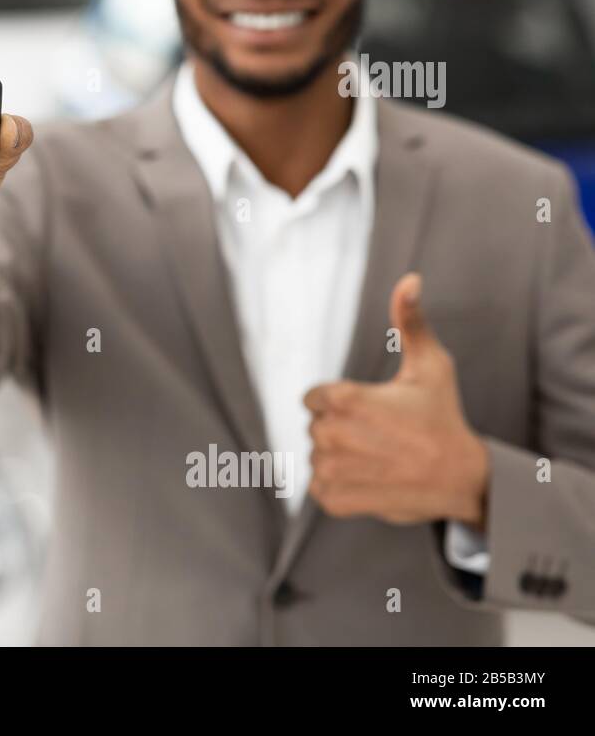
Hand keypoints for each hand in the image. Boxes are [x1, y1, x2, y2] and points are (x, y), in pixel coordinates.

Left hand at [303, 273, 489, 527]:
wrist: (463, 479)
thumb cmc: (443, 417)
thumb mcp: (432, 365)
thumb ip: (410, 321)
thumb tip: (410, 278)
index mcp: (343, 399)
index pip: (314, 398)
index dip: (340, 403)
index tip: (372, 411)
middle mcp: (330, 434)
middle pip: (316, 427)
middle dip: (342, 430)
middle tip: (383, 437)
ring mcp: (331, 470)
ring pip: (318, 458)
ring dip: (341, 460)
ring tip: (380, 459)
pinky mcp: (334, 500)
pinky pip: (319, 488)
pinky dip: (340, 487)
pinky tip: (371, 481)